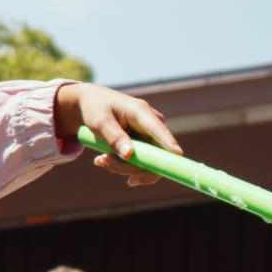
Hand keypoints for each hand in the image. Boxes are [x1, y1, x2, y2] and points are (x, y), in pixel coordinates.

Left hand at [53, 82, 181, 187]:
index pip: (159, 130)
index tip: (178, 154)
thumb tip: (129, 155)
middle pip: (154, 155)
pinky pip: (139, 163)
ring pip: (145, 163)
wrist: (93, 104)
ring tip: (100, 159)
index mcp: (142, 112)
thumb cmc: (96, 108)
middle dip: (129, 166)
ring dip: (120, 167)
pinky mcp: (146, 144)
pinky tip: (103, 158)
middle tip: (102, 162)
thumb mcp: (99, 121)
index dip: (169, 144)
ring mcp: (151, 135)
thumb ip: (114, 137)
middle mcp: (152, 124)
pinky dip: (120, 165)